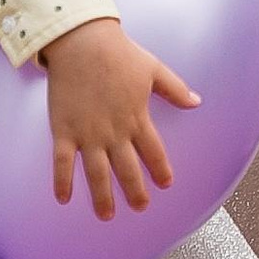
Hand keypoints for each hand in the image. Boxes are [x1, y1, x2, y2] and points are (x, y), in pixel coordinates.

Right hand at [39, 13, 197, 217]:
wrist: (83, 43)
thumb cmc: (120, 54)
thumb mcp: (154, 69)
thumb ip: (175, 89)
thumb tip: (197, 102)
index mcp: (137, 116)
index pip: (153, 150)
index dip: (160, 169)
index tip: (166, 184)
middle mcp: (114, 131)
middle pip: (127, 169)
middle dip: (135, 191)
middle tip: (141, 208)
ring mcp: (88, 134)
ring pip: (96, 173)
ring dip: (102, 197)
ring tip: (107, 215)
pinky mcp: (64, 131)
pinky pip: (62, 163)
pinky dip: (62, 182)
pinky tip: (64, 199)